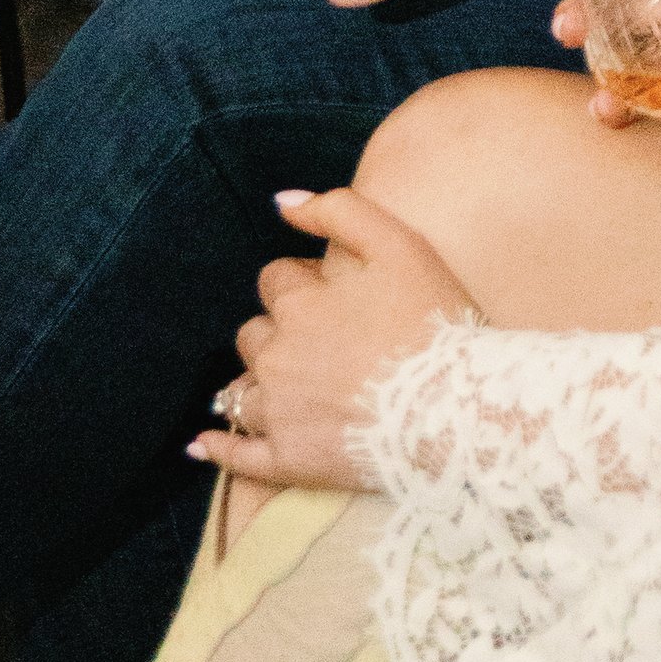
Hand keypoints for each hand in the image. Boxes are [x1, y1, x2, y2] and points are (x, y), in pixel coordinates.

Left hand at [187, 185, 472, 490]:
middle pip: (254, 334)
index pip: (275, 281)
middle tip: (326, 346)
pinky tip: (203, 443)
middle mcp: (277, 355)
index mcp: (299, 304)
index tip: (338, 300)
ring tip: (288, 389)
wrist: (457, 407)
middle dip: (280, 333)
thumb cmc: (435, 323)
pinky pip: (235, 455)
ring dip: (257, 382)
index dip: (305, 285)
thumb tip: (283, 202)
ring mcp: (278, 411)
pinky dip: (217, 446)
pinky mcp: (286, 459)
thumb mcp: (400, 245)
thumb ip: (339, 210)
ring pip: (241, 389)